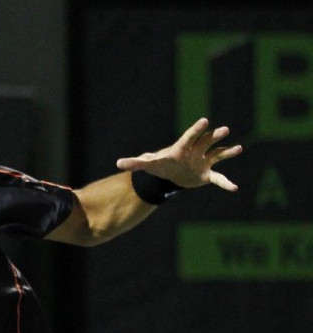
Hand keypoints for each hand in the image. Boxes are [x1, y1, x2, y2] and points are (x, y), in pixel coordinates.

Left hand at [116, 117, 241, 191]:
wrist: (170, 174)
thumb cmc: (160, 165)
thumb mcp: (148, 164)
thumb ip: (134, 162)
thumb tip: (117, 163)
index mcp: (182, 147)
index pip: (190, 136)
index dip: (196, 129)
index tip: (205, 121)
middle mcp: (195, 150)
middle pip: (207, 141)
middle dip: (215, 136)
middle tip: (224, 130)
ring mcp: (203, 160)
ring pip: (217, 154)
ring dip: (227, 152)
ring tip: (239, 149)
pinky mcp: (206, 173)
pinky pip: (218, 178)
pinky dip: (225, 183)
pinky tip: (234, 188)